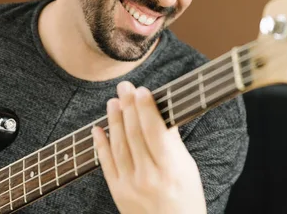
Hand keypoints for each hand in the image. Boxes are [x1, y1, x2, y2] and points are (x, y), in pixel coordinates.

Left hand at [92, 81, 206, 213]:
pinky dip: (100, 145)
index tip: (142, 90)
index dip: (147, 109)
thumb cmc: (187, 199)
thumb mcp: (188, 169)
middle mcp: (149, 177)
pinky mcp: (118, 193)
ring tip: (113, 101)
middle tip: (125, 87)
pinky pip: (106, 164)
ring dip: (114, 120)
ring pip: (119, 146)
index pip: (155, 132)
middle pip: (135, 135)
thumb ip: (173, 143)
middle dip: (129, 107)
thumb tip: (161, 114)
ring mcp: (131, 186)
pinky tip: (98, 128)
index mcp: (171, 169)